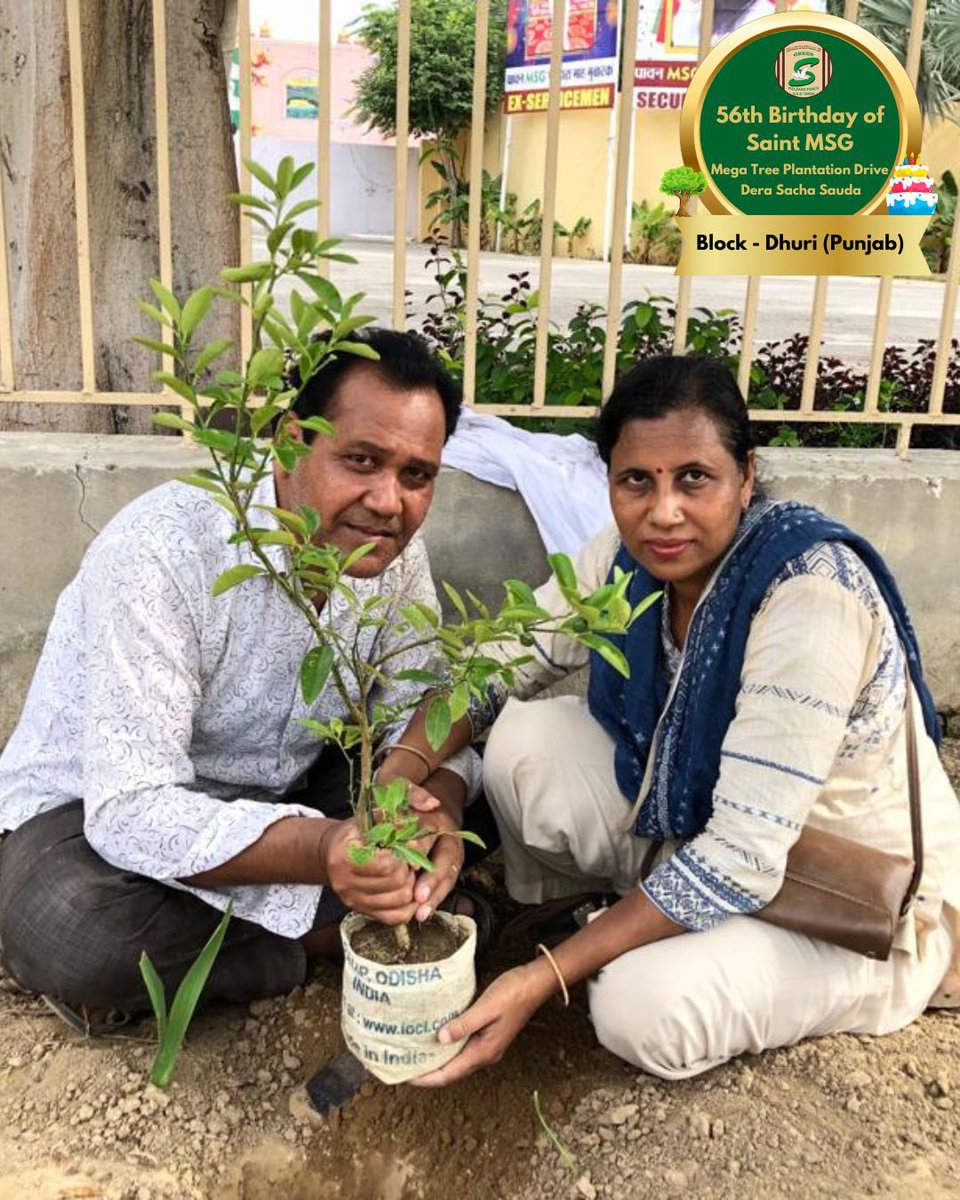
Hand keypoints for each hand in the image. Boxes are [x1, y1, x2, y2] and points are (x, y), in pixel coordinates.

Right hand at [317, 817, 416, 925]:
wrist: (332, 853)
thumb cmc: (353, 835)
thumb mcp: (368, 821)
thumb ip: (392, 825)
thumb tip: (415, 841)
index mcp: (345, 858)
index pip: (387, 865)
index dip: (404, 856)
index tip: (404, 849)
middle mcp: (346, 883)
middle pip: (397, 885)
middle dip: (409, 871)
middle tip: (406, 862)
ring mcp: (353, 901)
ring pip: (400, 902)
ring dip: (410, 887)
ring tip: (404, 874)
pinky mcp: (361, 912)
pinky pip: (395, 918)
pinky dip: (408, 906)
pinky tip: (406, 891)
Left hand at [410, 962, 554, 1086]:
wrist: (535, 984)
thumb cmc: (513, 993)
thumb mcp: (486, 1007)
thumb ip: (464, 1024)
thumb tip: (440, 1040)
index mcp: (484, 1052)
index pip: (450, 1073)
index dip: (427, 1078)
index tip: (406, 1077)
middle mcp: (485, 1054)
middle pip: (452, 1071)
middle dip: (428, 1072)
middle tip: (404, 1066)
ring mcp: (487, 1046)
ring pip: (457, 1060)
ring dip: (438, 1060)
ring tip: (415, 1054)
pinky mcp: (488, 1036)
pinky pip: (463, 1048)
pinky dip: (448, 1047)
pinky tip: (437, 1037)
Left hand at [412, 803, 463, 922]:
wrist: (425, 804)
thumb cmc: (407, 799)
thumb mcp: (405, 788)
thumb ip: (415, 792)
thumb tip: (431, 802)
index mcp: (439, 820)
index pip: (431, 837)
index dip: (419, 851)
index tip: (408, 867)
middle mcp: (450, 838)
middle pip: (446, 861)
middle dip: (432, 881)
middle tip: (418, 898)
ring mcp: (451, 854)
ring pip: (448, 877)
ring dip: (434, 897)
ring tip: (420, 914)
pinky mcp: (447, 868)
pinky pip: (444, 885)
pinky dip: (433, 899)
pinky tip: (421, 913)